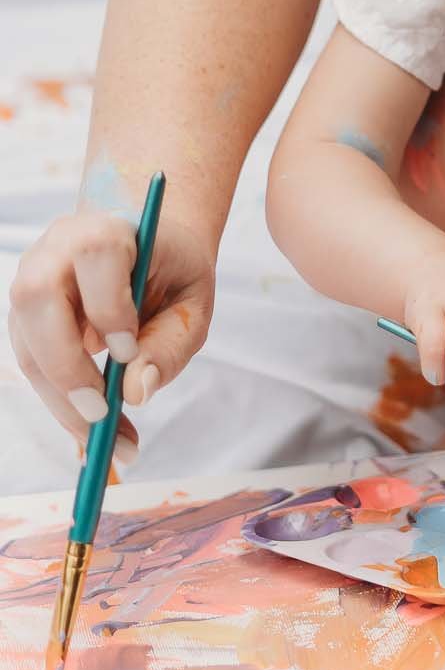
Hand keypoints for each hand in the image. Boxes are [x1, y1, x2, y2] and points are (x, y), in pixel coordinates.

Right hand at [7, 208, 215, 459]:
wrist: (149, 249)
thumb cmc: (174, 272)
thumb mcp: (193, 304)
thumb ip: (170, 343)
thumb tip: (136, 392)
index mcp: (107, 227)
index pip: (94, 254)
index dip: (107, 305)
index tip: (128, 352)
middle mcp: (57, 249)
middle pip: (38, 298)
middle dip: (65, 364)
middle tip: (102, 416)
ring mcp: (32, 281)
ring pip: (27, 341)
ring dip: (60, 399)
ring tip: (105, 442)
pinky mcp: (26, 317)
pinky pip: (32, 363)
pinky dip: (60, 403)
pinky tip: (91, 433)